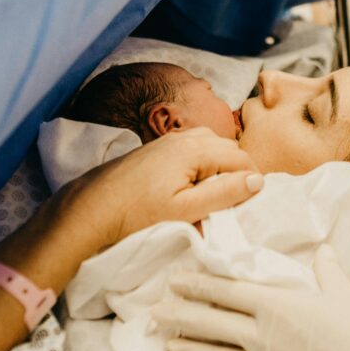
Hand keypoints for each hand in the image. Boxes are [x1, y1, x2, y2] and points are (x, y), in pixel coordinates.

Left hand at [59, 127, 263, 249]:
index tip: (252, 203)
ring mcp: (169, 140)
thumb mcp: (185, 210)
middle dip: (238, 171)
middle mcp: (184, 137)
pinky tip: (195, 184)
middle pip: (228, 147)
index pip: (241, 157)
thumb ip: (224, 193)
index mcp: (195, 149)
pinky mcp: (158, 149)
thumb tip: (257, 180)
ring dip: (221, 166)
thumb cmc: (138, 213)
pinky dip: (204, 163)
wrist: (92, 207)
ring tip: (217, 195)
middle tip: (235, 201)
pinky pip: (194, 148)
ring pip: (211, 145)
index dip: (253, 179)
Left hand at [152, 245, 349, 350]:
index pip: (225, 291)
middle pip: (211, 323)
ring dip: (190, 350)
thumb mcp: (343, 291)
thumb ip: (327, 269)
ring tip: (168, 346)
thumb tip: (325, 249)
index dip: (198, 284)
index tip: (174, 280)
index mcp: (274, 305)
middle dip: (180, 315)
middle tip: (153, 312)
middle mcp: (261, 334)